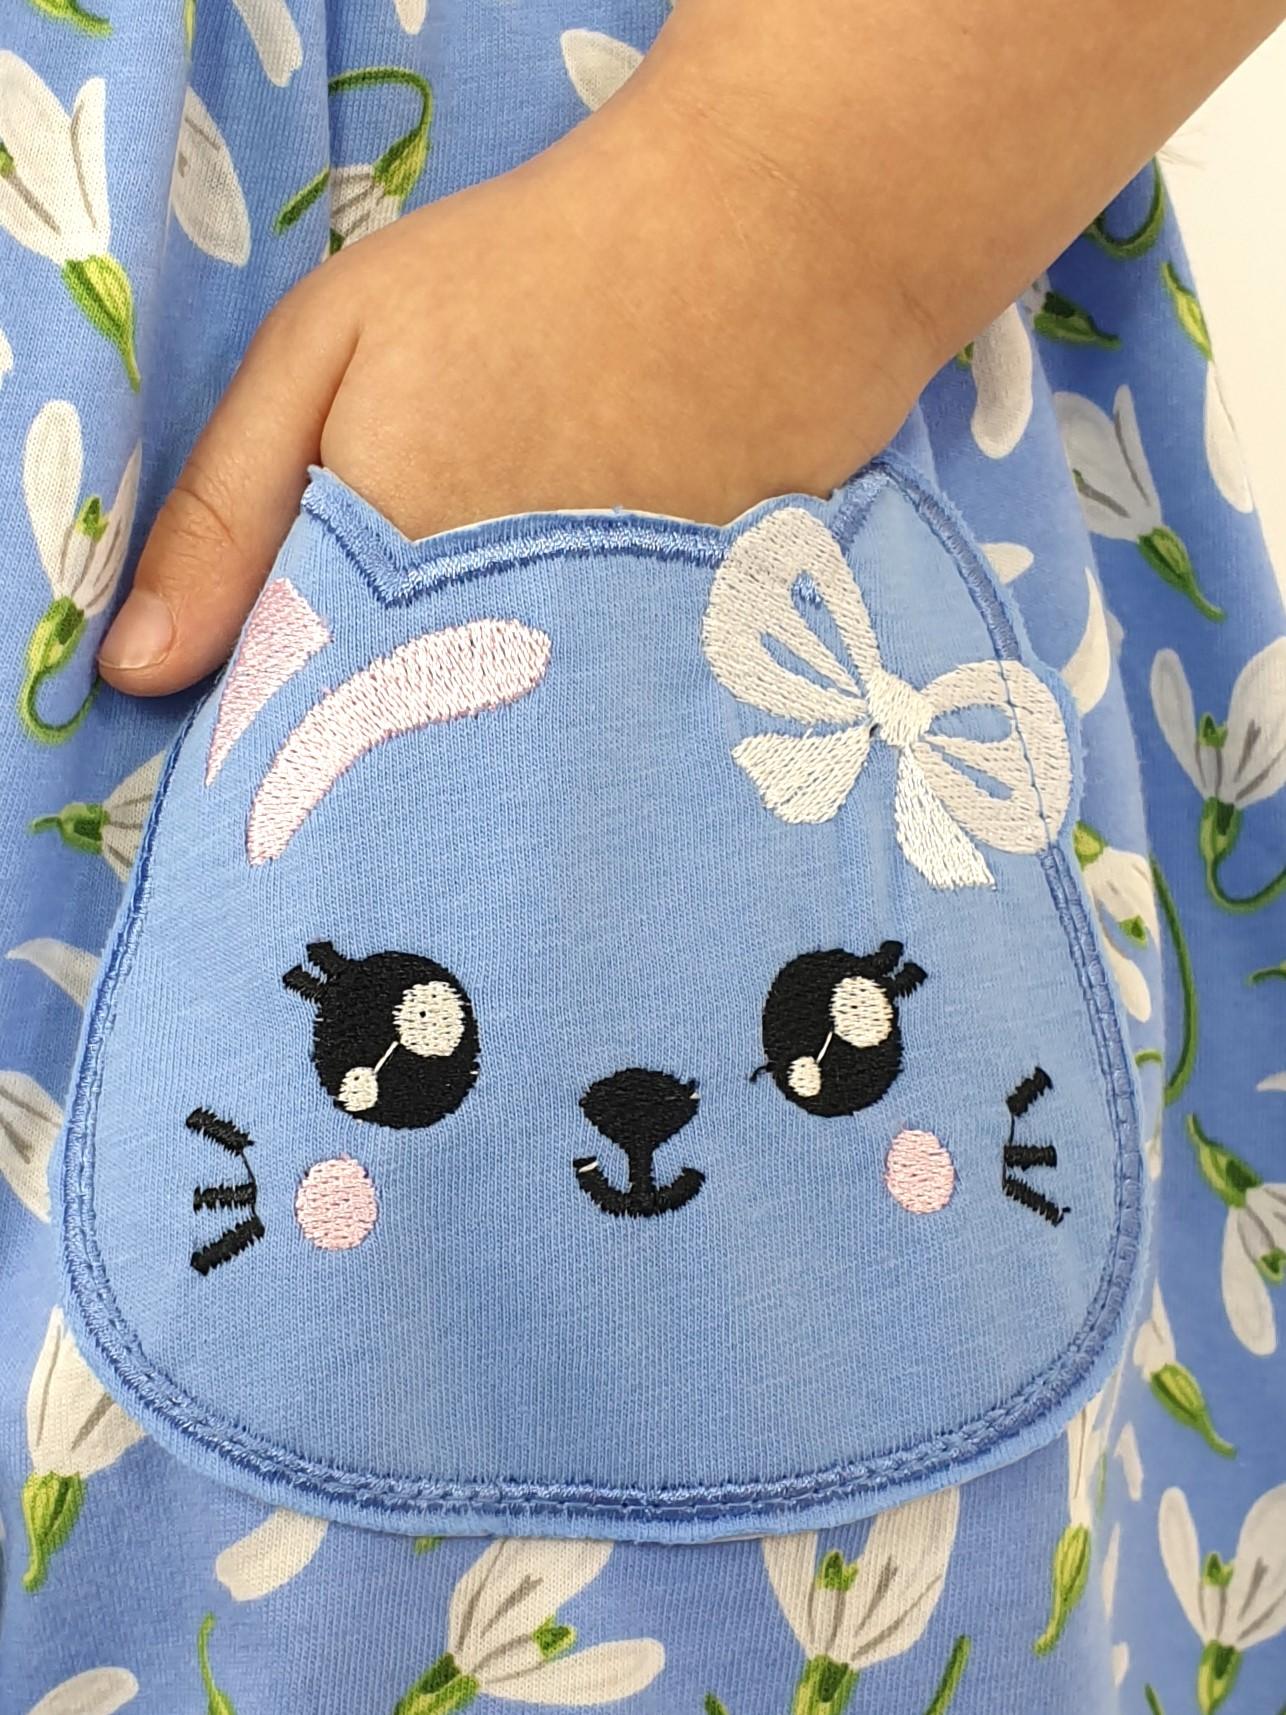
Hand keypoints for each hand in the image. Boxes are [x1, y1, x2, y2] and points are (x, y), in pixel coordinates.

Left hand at [97, 78, 927, 697]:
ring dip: (506, 758)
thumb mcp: (331, 345)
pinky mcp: (707, 675)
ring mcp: (615, 672)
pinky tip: (611, 672)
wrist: (766, 244)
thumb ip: (228, 510)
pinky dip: (603, 728)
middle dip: (405, 764)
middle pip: (422, 780)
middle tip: (431, 686)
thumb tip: (142, 672)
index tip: (316, 719)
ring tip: (524, 680)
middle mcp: (509, 653)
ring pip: (525, 775)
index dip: (301, 742)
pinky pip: (623, 745)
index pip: (310, 740)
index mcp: (396, 584)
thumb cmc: (527, 276)